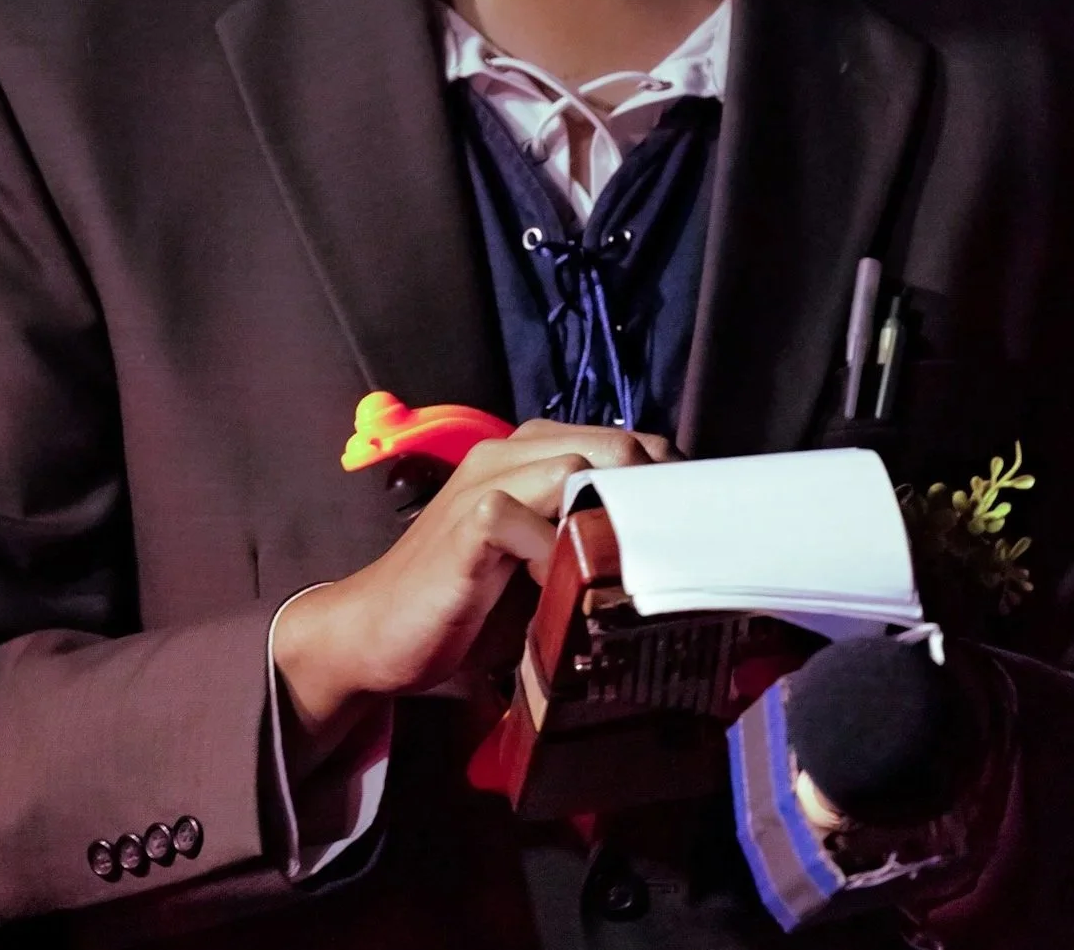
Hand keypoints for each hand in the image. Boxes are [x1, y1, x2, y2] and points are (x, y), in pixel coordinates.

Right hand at [272, 418, 673, 770]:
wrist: (376, 633)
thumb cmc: (464, 602)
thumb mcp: (538, 564)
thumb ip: (583, 542)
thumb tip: (665, 556)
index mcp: (530, 453)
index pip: (624, 440)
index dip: (667, 479)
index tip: (697, 527)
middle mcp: (509, 453)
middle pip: (613, 444)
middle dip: (656, 494)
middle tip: (678, 552)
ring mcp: (485, 482)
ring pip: (576, 466)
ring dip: (610, 520)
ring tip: (623, 570)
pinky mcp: (467, 523)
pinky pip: (525, 518)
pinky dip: (552, 553)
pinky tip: (556, 588)